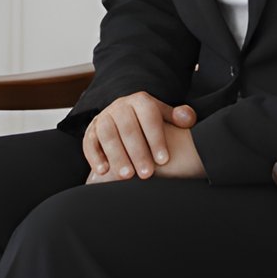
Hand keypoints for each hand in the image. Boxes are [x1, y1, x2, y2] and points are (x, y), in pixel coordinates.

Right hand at [83, 95, 200, 182]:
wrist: (124, 115)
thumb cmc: (149, 123)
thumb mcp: (164, 116)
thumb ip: (178, 117)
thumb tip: (188, 118)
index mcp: (141, 101)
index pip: (149, 116)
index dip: (156, 138)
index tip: (164, 159)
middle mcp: (120, 107)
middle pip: (128, 128)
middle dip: (137, 152)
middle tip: (147, 174)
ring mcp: (104, 117)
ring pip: (107, 134)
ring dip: (117, 156)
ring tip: (127, 176)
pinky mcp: (91, 131)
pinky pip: (89, 142)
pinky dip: (94, 157)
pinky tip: (103, 171)